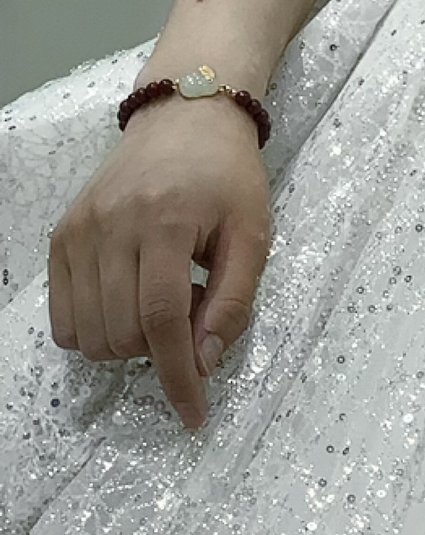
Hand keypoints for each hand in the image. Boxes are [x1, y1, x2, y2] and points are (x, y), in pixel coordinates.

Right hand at [47, 99, 272, 434]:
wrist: (183, 119)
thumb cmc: (227, 178)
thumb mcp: (252, 235)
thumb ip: (233, 301)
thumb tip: (204, 363)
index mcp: (165, 222)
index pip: (161, 319)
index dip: (176, 376)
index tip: (193, 415)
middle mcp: (111, 226)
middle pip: (122, 333)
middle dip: (161, 351)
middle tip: (193, 312)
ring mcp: (78, 231)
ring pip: (89, 334)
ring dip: (129, 343)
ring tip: (162, 300)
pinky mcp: (61, 236)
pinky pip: (63, 317)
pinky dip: (95, 331)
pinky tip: (128, 302)